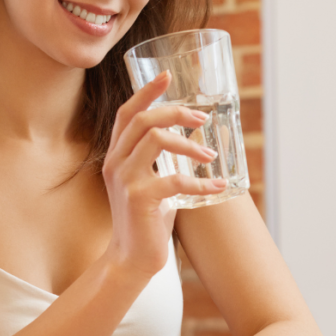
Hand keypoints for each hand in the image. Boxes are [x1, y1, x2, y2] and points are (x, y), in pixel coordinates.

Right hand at [102, 71, 227, 276]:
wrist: (131, 259)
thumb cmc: (145, 220)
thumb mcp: (149, 183)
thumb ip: (161, 162)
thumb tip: (196, 142)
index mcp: (117, 155)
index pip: (128, 113)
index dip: (147, 91)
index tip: (168, 76)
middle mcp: (116, 163)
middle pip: (143, 120)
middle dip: (176, 112)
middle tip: (202, 119)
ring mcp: (125, 181)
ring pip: (156, 141)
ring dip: (189, 146)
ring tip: (210, 158)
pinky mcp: (139, 200)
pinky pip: (174, 181)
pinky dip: (201, 184)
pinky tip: (219, 188)